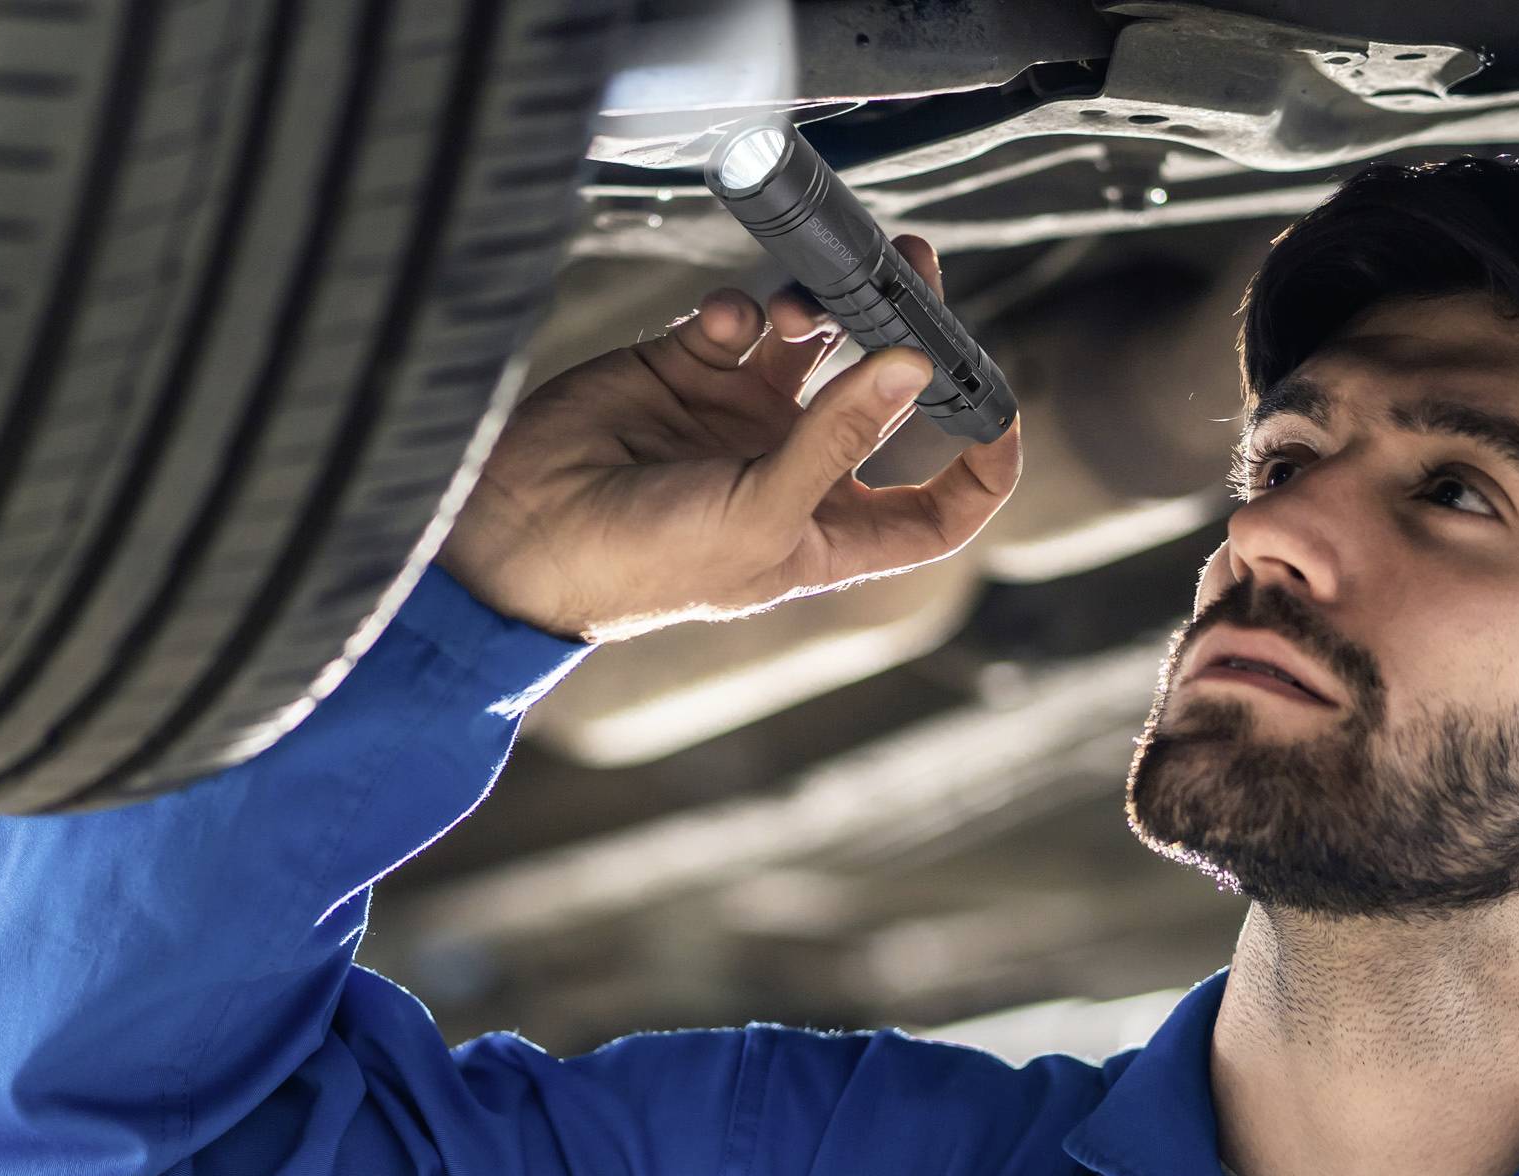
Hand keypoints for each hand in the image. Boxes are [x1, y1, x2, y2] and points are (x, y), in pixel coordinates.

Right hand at [436, 234, 1021, 641]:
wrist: (523, 535)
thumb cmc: (644, 563)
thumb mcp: (760, 514)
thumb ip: (836, 439)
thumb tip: (916, 364)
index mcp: (827, 533)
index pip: (937, 507)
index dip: (982, 460)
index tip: (995, 400)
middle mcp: (794, 471)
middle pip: (886, 395)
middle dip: (908, 335)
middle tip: (916, 268)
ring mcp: (742, 418)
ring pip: (816, 341)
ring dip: (822, 308)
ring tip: (803, 300)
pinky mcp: (688, 370)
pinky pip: (740, 320)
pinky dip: (743, 309)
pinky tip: (728, 324)